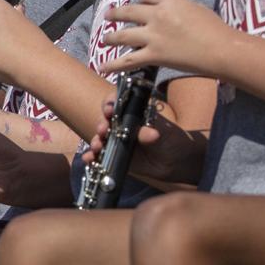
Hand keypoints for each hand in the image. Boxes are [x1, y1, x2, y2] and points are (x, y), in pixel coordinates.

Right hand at [80, 94, 207, 184]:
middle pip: (105, 120)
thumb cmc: (172, 140)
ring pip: (100, 138)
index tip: (110, 110)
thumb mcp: (165, 134)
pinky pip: (100, 155)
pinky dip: (92, 157)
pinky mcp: (114, 155)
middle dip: (101, 125)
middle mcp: (122, 124)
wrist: (175, 162)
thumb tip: (151, 134)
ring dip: (96, 141)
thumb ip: (153, 133)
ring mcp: (117, 140)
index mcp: (134, 112)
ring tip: (97, 147)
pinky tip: (89, 159)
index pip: (118, 102)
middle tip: (103, 130)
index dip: (111, 103)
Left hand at [101, 0, 230, 78]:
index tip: (140, 5)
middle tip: (109, 14)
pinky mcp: (154, 55)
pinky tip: (102, 67)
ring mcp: (153, 36)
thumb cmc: (215, 29)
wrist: (221, 50)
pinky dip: (113, 65)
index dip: (142, 1)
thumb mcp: (195, 8)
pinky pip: (128, 60)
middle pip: (129, 11)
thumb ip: (178, 7)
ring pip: (123, 35)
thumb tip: (168, 11)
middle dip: (116, 13)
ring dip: (111, 37)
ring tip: (105, 39)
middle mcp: (157, 15)